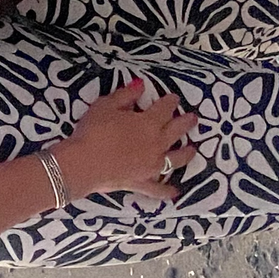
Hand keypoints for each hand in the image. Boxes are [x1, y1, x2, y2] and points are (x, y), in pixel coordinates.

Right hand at [58, 79, 199, 203]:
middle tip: (193, 118)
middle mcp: (156, 143)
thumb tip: (141, 85)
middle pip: (176, 131)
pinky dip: (167, 192)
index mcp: (149, 123)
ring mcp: (152, 165)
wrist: (84, 163)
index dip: (170, 102)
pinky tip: (175, 193)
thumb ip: (125, 95)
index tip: (174, 98)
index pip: (164, 109)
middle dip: (186, 122)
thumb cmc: (94, 131)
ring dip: (186, 153)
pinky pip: (158, 189)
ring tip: (194, 150)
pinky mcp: (142, 182)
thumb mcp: (106, 106)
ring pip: (176, 159)